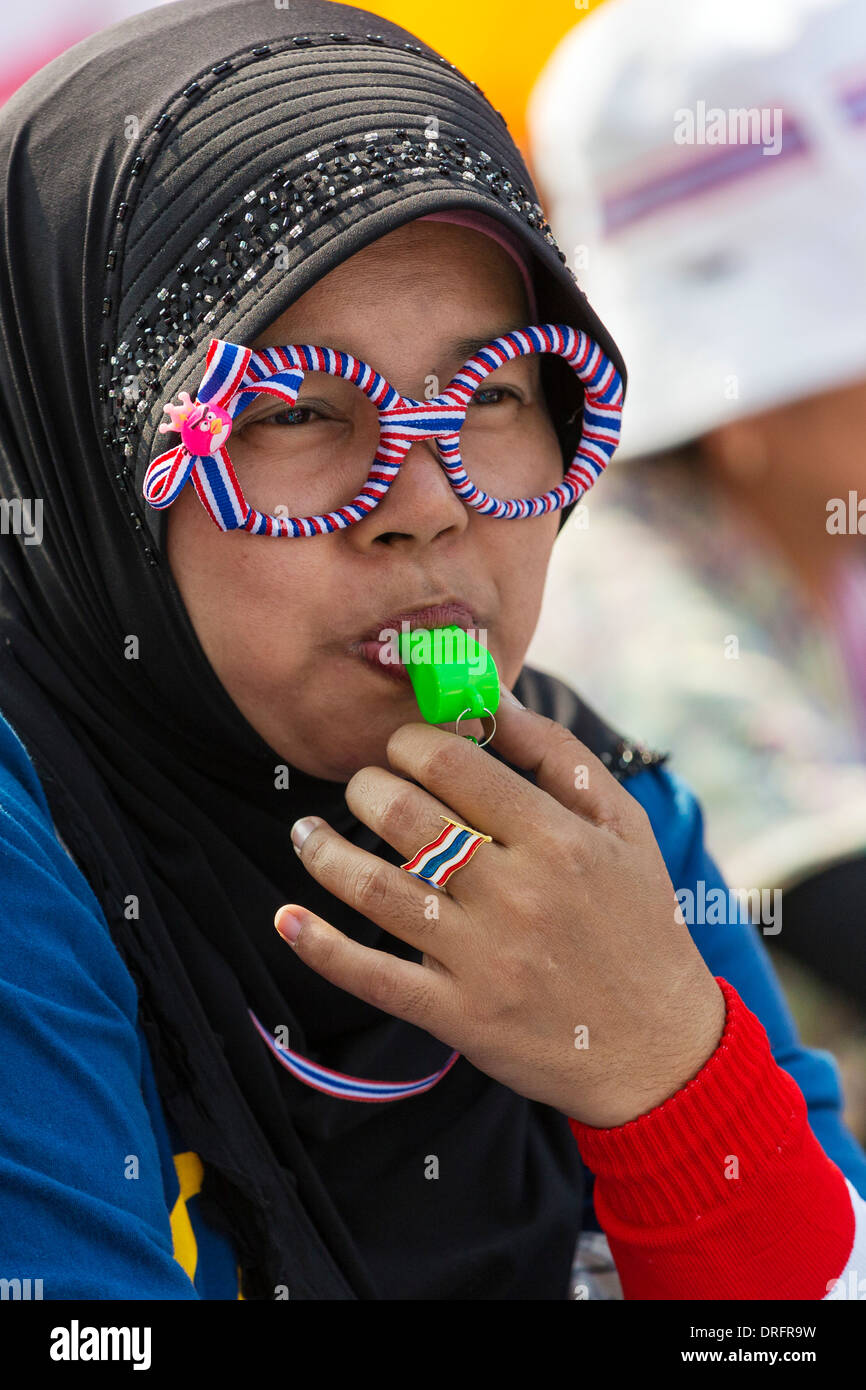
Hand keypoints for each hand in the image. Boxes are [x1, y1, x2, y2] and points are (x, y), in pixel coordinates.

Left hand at [276, 693, 725, 1127]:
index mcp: (558, 839)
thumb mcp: (623, 826)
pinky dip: (322, 947)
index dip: (412, 743)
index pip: (456, 765)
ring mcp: (484, 959)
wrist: (660, 1048)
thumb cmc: (640, 921)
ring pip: (378, 890)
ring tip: (305, 833)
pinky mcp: (460, 1015)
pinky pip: (375, 976)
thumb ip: (556, 756)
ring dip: (326, 853)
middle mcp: (518, 894)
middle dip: (367, 787)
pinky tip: (286, 917)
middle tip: (363, 787)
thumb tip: (490, 697)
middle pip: (408, 818)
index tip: (403, 747)